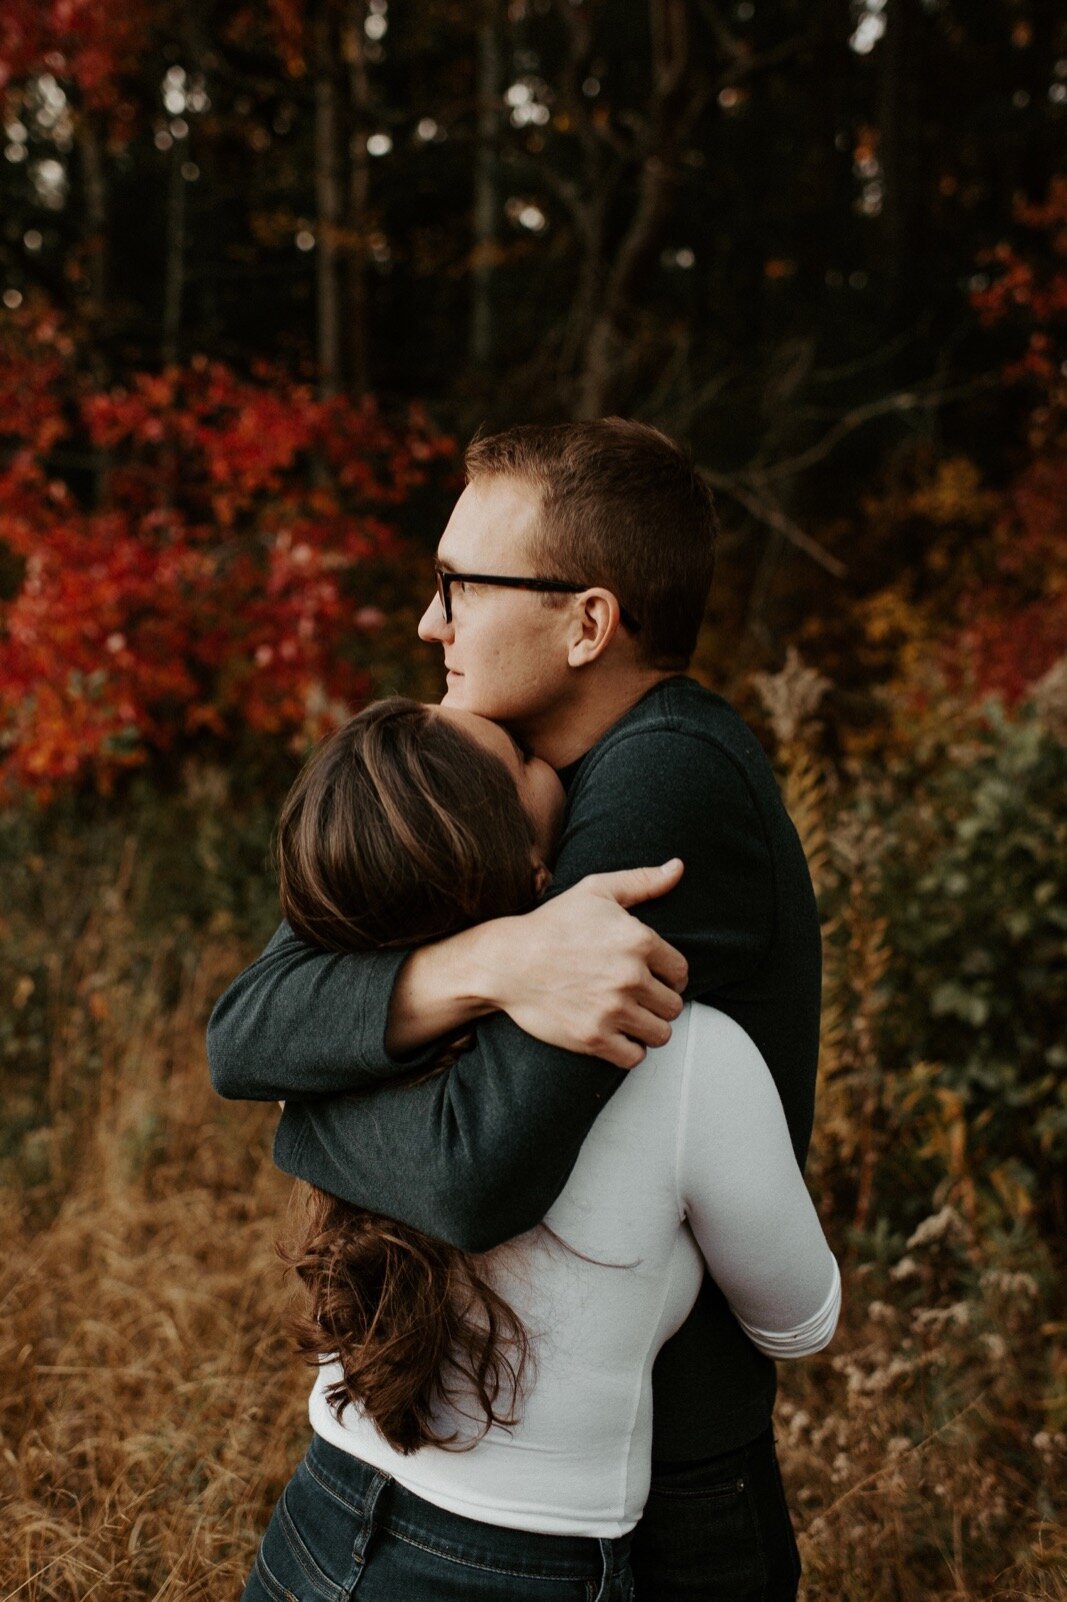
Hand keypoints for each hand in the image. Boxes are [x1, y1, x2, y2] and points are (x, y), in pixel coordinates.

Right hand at [489, 860, 688, 1068]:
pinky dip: (630, 1049)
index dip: (670, 976)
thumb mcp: (597, 891)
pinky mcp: (594, 1038)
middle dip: (660, 1003)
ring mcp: (612, 1010)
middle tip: (641, 999)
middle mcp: (630, 977)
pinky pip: (635, 1056)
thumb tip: (678, 867)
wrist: (507, 961)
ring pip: (660, 1033)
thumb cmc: (551, 924)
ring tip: (632, 1018)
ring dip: (649, 1028)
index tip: (655, 978)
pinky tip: (617, 1035)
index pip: (681, 972)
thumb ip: (643, 881)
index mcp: (638, 940)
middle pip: (673, 1005)